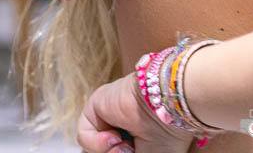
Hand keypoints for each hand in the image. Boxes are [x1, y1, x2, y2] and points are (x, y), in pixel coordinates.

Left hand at [77, 73, 196, 152]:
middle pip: (105, 149)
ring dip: (108, 151)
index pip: (116, 150)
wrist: (168, 106)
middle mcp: (123, 123)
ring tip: (127, 146)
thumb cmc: (169, 132)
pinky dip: (96, 142)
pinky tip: (115, 137)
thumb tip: (114, 151)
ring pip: (93, 146)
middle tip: (131, 151)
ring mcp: (110, 114)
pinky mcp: (97, 104)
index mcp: (138, 132)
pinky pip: (84, 133)